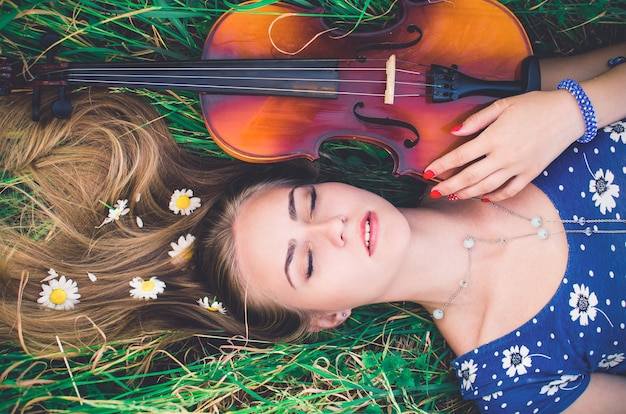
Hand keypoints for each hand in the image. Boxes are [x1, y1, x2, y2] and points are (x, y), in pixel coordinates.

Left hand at [424, 90, 583, 200]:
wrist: (569, 114)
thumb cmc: (534, 106)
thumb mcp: (502, 105)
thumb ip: (476, 120)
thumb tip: (454, 132)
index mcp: (493, 138)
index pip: (460, 156)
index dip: (442, 166)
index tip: (427, 172)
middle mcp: (504, 156)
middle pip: (469, 177)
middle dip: (449, 186)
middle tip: (433, 192)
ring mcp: (517, 167)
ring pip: (486, 187)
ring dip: (467, 194)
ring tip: (452, 196)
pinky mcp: (530, 174)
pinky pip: (509, 191)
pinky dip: (495, 197)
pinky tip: (483, 198)